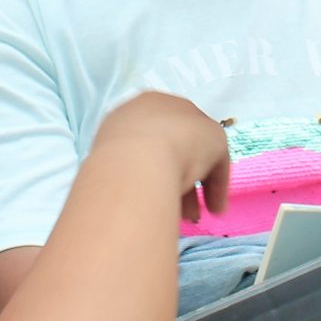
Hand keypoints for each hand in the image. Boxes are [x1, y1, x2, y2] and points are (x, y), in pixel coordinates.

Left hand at [98, 91, 230, 221]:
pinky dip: (152, 197)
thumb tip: (207, 173)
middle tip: (198, 212)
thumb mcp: (217, 140)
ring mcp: (115, 143)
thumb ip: (215, 152)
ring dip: (175, 195)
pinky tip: (163, 212)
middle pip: (172, 153)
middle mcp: (133, 118)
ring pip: (154, 171)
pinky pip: (136, 184)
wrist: (138, 164)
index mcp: (159, 101)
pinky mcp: (103, 168)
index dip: (209, 163)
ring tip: (184, 219)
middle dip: (191, 184)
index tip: (213, 193)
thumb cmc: (184, 141)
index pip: (189, 132)